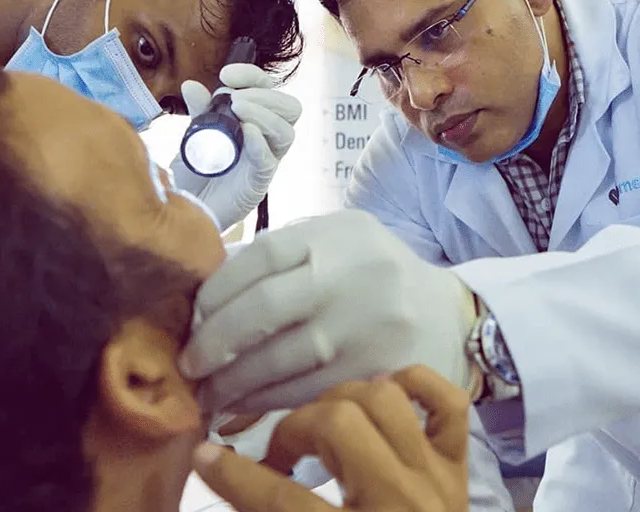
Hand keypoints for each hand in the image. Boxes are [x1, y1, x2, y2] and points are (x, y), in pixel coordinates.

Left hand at [170, 63, 301, 230]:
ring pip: (287, 132)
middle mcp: (266, 138)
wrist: (186, 208)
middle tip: (236, 99)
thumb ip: (198, 112)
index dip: (252, 76)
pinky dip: (260, 142)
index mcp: (254, 120)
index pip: (267, 89)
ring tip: (238, 108)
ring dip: (265, 115)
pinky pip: (270, 160)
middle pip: (289, 108)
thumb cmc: (196, 172)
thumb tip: (191, 85)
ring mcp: (265, 160)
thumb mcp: (195, 135)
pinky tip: (247, 132)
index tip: (227, 74)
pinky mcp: (258, 183)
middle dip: (265, 95)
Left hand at [180, 209, 475, 412]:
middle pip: (265, 309)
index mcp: (338, 234)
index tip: (194, 316)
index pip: (262, 255)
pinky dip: (267, 401)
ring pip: (283, 358)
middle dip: (216, 341)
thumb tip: (210, 291)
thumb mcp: (337, 242)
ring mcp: (366, 327)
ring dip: (235, 380)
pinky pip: (307, 390)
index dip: (218, 289)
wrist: (449, 317)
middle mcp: (353, 276)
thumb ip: (283, 257)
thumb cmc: (373, 275)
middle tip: (190, 363)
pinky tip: (244, 404)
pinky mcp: (375, 372)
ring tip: (209, 391)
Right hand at [192, 366, 469, 511]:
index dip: (236, 476)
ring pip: (385, 401)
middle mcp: (403, 502)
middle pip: (339, 425)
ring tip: (326, 427)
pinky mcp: (458, 468)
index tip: (204, 456)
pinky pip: (447, 403)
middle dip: (296, 429)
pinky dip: (415, 386)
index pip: (285, 501)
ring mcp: (437, 480)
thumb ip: (272, 510)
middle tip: (281, 455)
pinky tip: (385, 396)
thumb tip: (216, 470)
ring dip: (345, 402)